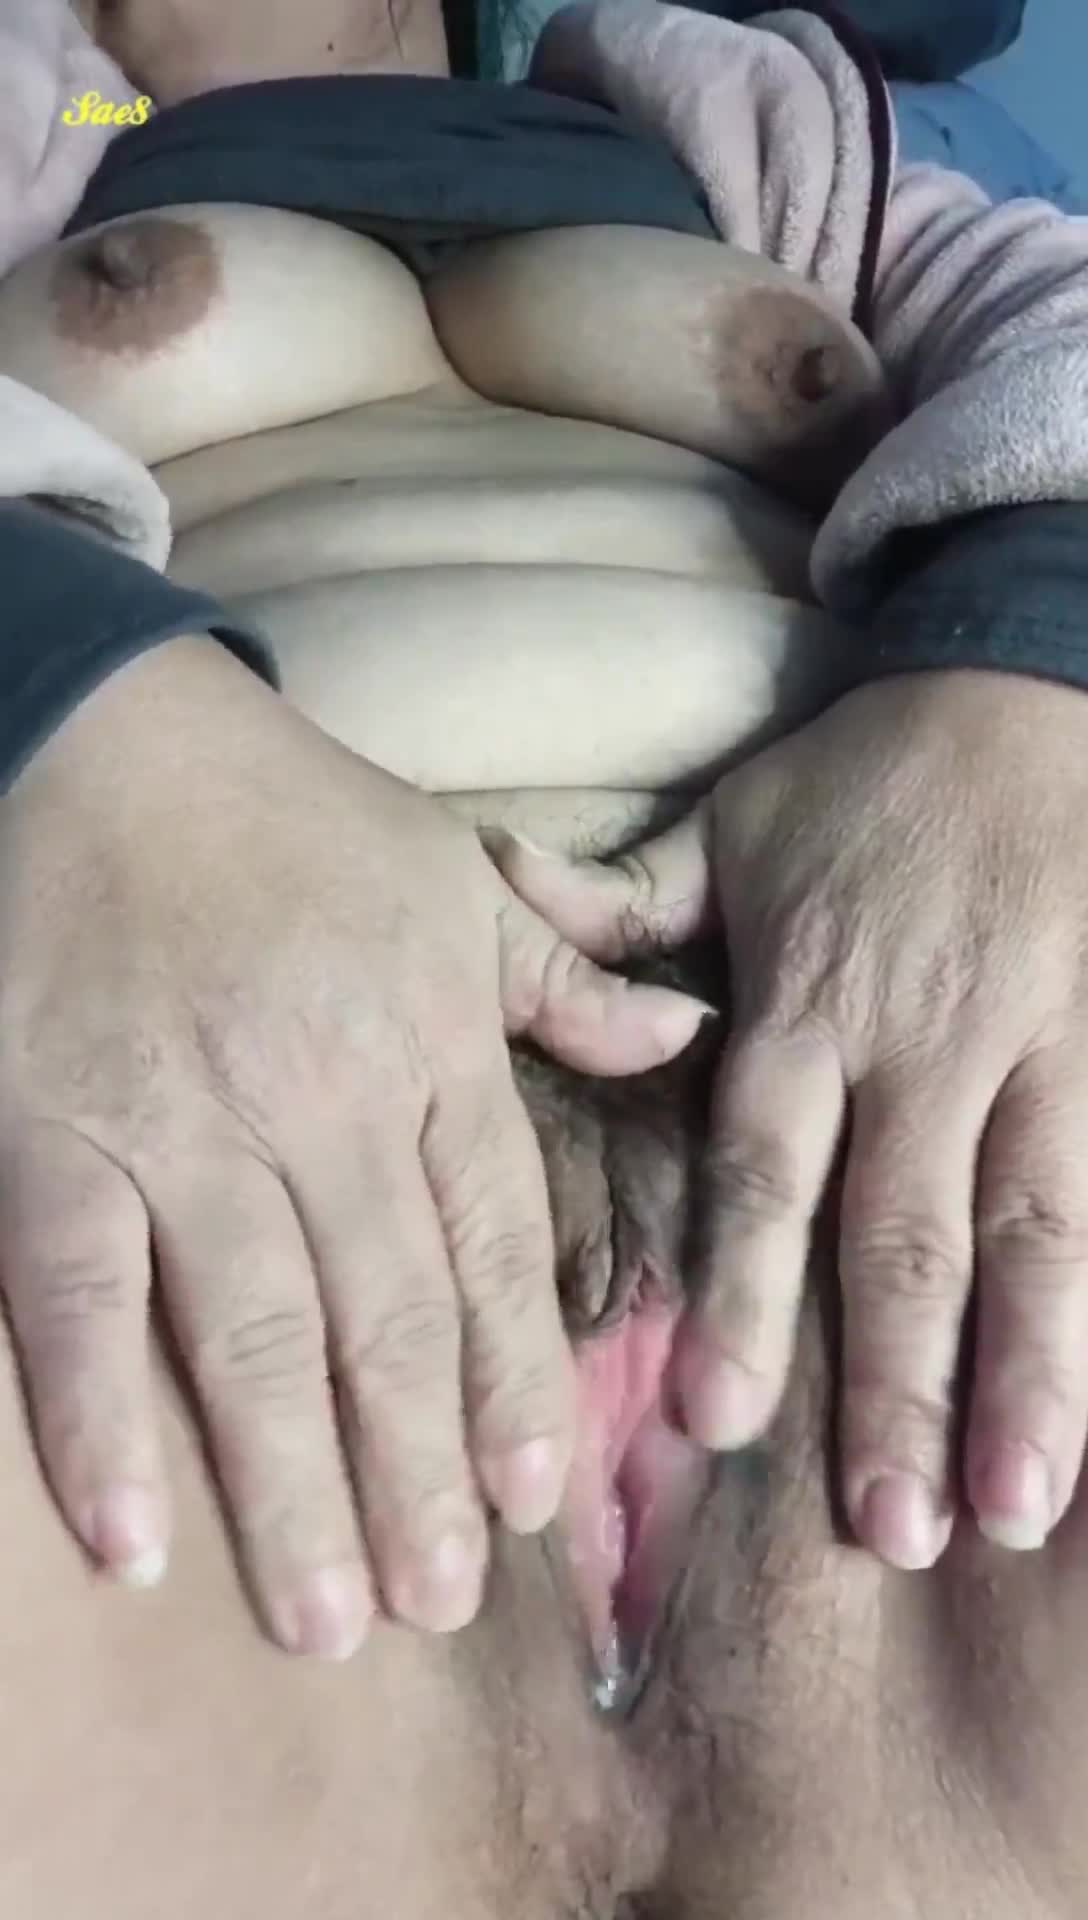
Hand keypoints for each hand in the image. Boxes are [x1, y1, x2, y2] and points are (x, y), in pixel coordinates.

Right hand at [0, 637, 702, 1655]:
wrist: (106, 738)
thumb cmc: (291, 817)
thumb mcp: (457, 878)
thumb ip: (568, 981)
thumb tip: (681, 1044)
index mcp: (427, 1042)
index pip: (490, 1239)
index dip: (514, 1377)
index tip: (532, 1498)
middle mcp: (317, 1097)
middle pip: (382, 1315)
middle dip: (417, 1470)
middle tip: (438, 1603)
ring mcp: (179, 1120)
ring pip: (248, 1332)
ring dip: (291, 1485)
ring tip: (329, 1617)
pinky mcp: (51, 1129)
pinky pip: (76, 1294)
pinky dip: (96, 1420)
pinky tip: (132, 1540)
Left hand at [495, 669, 1087, 1569]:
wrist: (1036, 697)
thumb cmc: (871, 780)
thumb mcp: (733, 825)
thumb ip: (620, 902)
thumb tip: (490, 897)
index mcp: (813, 1004)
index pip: (770, 1167)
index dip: (750, 1294)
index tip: (725, 1420)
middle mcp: (925, 1048)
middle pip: (909, 1230)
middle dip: (903, 1383)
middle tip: (893, 1526)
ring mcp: (1040, 1055)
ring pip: (1036, 1228)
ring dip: (1030, 1372)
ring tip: (1016, 1502)